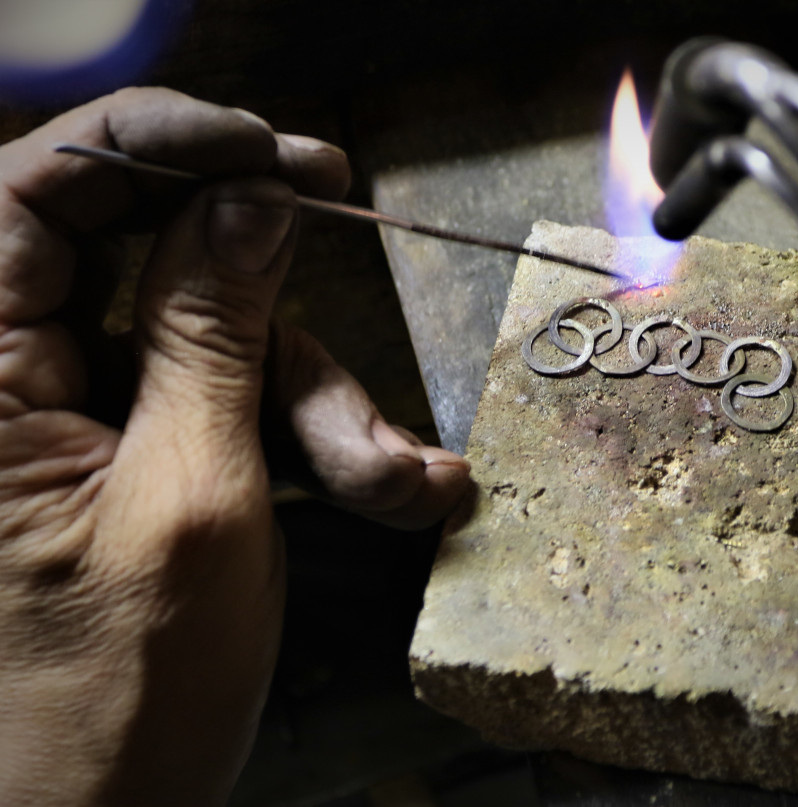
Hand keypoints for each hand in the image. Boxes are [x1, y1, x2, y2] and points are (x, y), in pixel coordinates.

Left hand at [0, 88, 469, 805]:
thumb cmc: (123, 692)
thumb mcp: (195, 499)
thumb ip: (215, 335)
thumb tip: (253, 198)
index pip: (35, 187)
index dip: (157, 141)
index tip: (275, 149)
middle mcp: (10, 373)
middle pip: (142, 248)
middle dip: (267, 288)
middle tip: (347, 244)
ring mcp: (74, 409)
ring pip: (211, 326)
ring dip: (314, 394)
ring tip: (392, 480)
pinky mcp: (130, 442)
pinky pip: (226, 388)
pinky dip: (306, 427)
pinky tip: (382, 483)